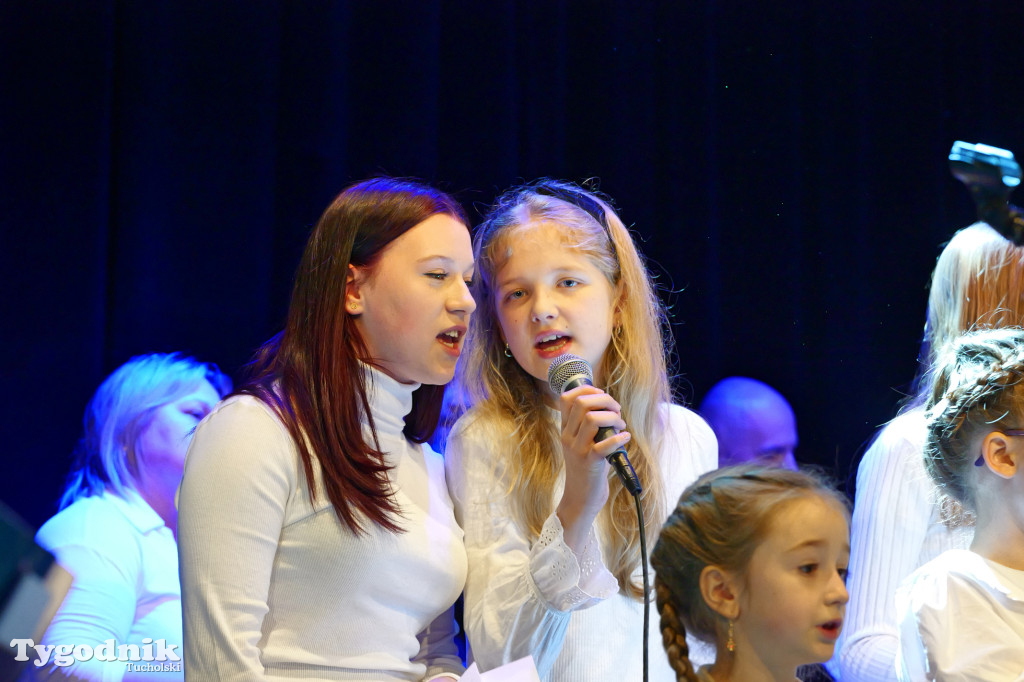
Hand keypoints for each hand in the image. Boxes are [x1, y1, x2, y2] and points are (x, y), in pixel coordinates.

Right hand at [555, 385, 629, 550]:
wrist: (580, 499)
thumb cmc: (587, 469)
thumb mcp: (582, 444)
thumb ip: (588, 426)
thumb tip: (608, 405)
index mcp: (566, 430)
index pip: (567, 398)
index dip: (586, 389)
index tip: (601, 395)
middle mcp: (568, 437)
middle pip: (582, 403)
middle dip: (604, 400)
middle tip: (616, 410)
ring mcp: (577, 450)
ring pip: (592, 419)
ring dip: (612, 417)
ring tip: (620, 425)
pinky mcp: (590, 463)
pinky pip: (604, 445)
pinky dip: (618, 438)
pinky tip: (625, 438)